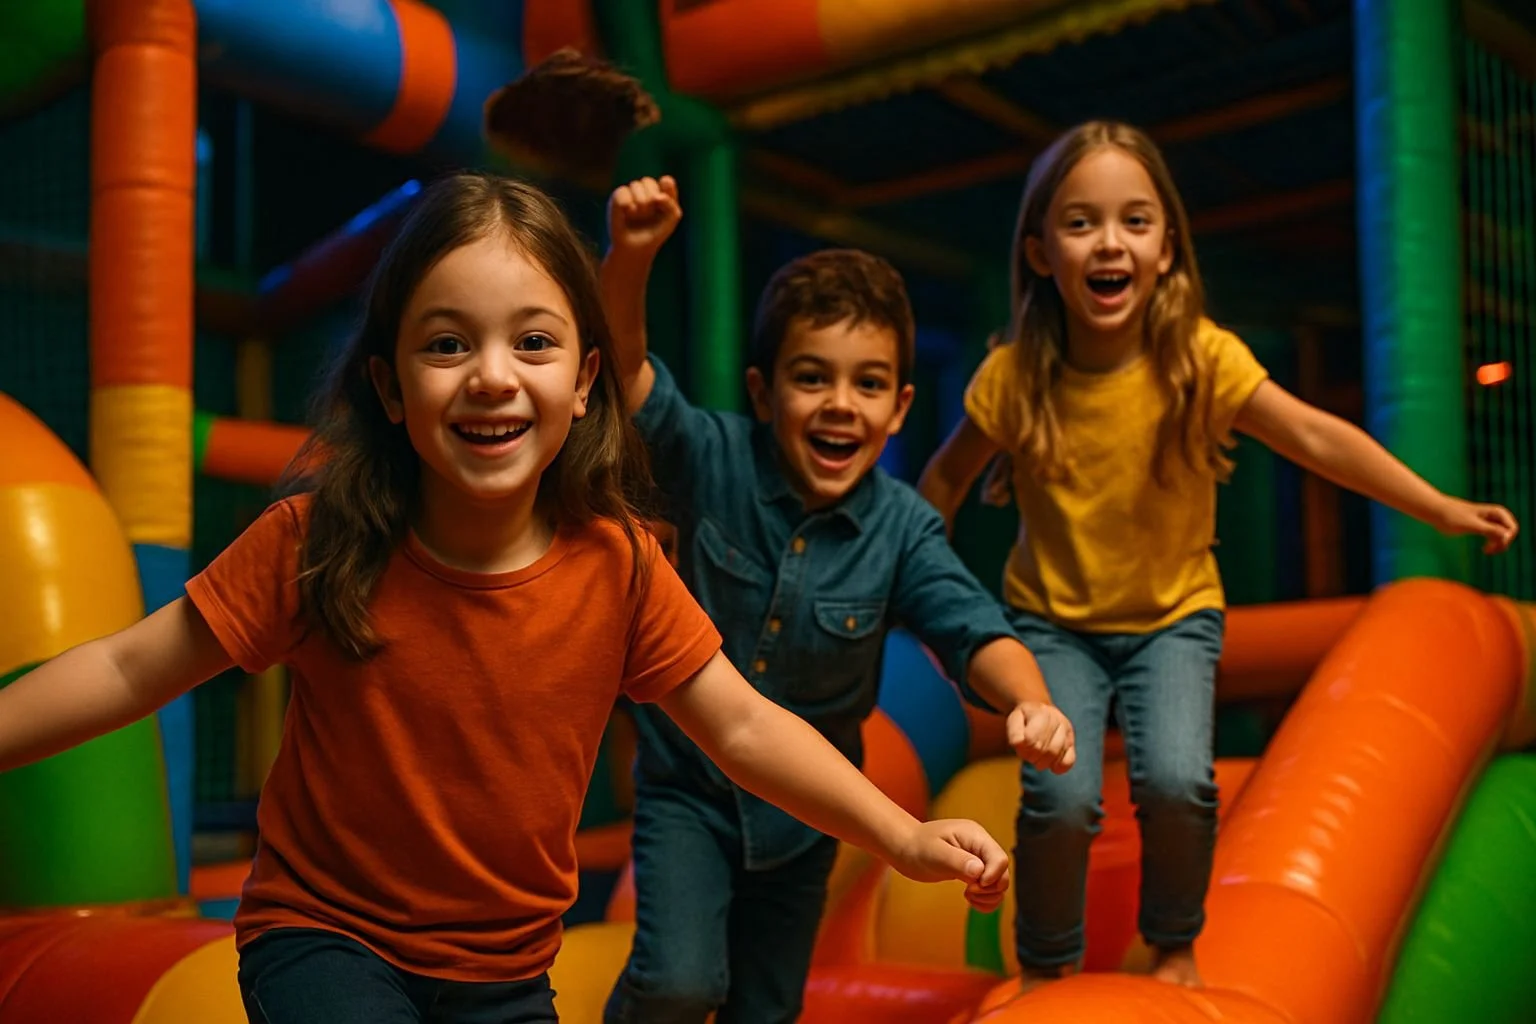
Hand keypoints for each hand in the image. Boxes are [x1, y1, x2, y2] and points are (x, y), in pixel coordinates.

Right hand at [607, 175, 680, 259]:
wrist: (636, 249)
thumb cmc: (654, 234)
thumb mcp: (670, 221)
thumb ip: (671, 205)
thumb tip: (657, 196)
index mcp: (661, 193)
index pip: (666, 182)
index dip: (666, 187)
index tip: (662, 200)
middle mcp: (645, 190)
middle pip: (648, 181)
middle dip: (650, 198)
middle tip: (649, 214)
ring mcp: (630, 193)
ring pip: (636, 185)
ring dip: (639, 202)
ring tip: (638, 215)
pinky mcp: (617, 198)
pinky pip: (622, 191)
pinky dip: (627, 203)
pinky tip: (628, 212)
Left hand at [889, 818, 1009, 911]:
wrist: (906, 848)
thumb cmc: (917, 846)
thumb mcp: (935, 853)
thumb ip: (958, 861)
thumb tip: (979, 871)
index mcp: (975, 836)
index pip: (999, 858)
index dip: (992, 876)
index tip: (973, 886)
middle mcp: (981, 846)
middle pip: (1003, 873)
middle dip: (990, 889)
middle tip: (968, 891)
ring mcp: (979, 859)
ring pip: (1000, 884)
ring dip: (989, 896)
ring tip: (969, 896)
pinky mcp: (974, 872)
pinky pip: (991, 890)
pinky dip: (986, 900)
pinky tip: (971, 901)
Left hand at [1007, 701, 1075, 773]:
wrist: (1039, 710)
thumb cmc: (1024, 718)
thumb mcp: (1014, 720)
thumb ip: (1015, 733)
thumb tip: (1020, 745)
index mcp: (1041, 713)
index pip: (1031, 739)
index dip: (1023, 749)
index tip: (1019, 748)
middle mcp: (1057, 719)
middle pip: (1043, 748)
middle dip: (1032, 757)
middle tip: (1027, 756)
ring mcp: (1066, 731)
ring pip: (1056, 754)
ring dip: (1043, 762)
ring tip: (1036, 760)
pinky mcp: (1071, 742)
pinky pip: (1069, 759)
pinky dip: (1060, 767)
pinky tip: (1052, 767)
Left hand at [1433, 497, 1518, 554]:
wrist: (1436, 511)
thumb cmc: (1452, 516)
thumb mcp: (1472, 525)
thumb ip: (1490, 529)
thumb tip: (1506, 535)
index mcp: (1496, 512)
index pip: (1512, 529)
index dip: (1506, 539)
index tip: (1490, 546)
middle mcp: (1495, 515)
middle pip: (1509, 532)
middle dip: (1503, 543)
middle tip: (1488, 551)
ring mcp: (1488, 520)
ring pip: (1502, 535)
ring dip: (1498, 545)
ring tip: (1486, 551)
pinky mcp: (1480, 525)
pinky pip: (1494, 536)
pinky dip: (1492, 544)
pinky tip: (1484, 550)